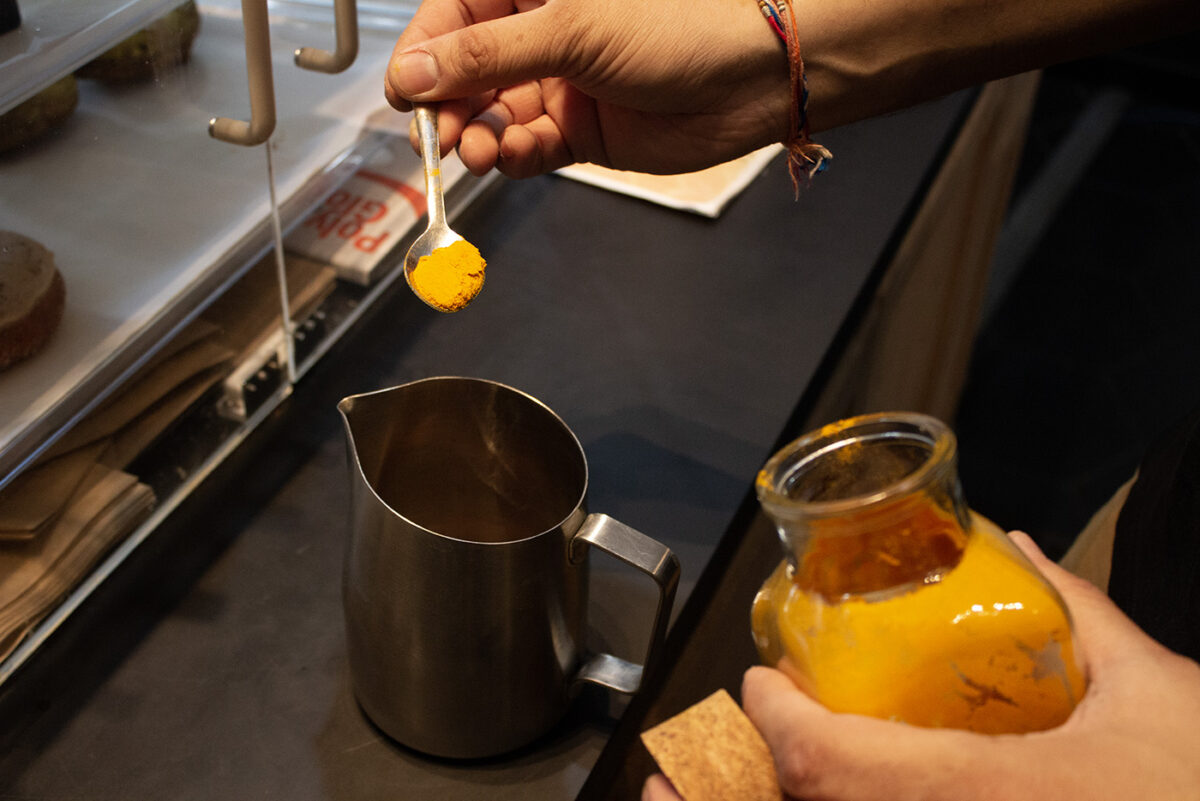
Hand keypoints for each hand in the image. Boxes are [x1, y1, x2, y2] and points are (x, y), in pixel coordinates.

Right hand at [383, 0, 790, 177]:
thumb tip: (417, 72)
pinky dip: (515, 157)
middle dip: (448, 106)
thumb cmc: (682, 26)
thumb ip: (487, 55)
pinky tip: (514, 158)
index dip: (423, 55)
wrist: (750, 81)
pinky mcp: (578, 130)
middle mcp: (540, 35)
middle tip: (439, 135)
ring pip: (492, 116)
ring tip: (477, 152)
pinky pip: (527, 148)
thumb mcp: (570, 30)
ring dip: (478, 138)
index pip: (452, 18)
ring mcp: (558, 84)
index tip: (405, 92)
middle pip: (465, 73)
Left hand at [736, 531, 1199, 799]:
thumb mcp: (1160, 695)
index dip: (776, 718)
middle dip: (770, 769)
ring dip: (800, 798)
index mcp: (981, 794)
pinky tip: (857, 788)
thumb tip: (1022, 549)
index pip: (827, 763)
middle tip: (760, 726)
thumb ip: (1082, 612)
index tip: (763, 681)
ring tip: (787, 760)